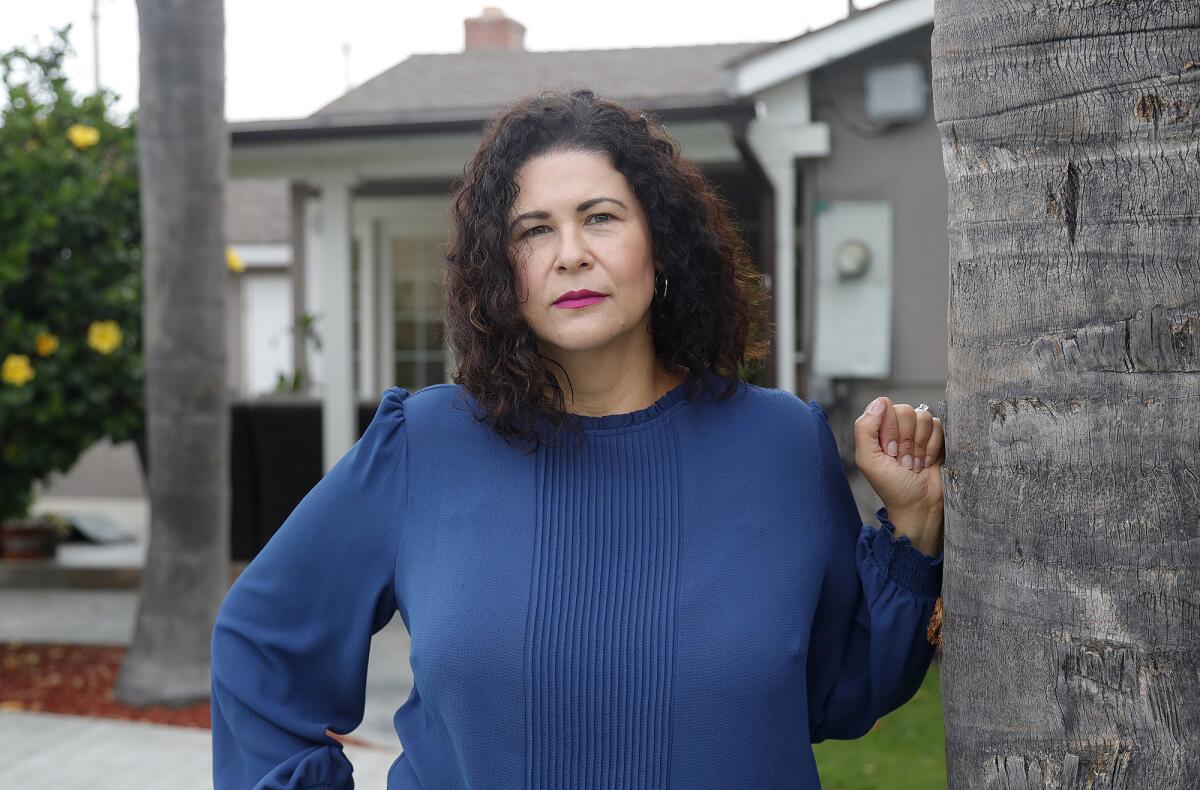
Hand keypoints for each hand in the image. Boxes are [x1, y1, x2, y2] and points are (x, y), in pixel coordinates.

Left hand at [853, 396, 944, 526]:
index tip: (889, 452)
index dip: (890, 430)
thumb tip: (881, 401)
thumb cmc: (892, 487)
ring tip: (914, 463)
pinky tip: (927, 463)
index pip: (886, 408)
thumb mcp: (868, 460)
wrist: (919, 506)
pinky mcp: (937, 438)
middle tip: (903, 461)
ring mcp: (918, 432)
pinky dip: (933, 447)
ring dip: (919, 446)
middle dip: (906, 441)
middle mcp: (898, 427)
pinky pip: (939, 426)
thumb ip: (865, 428)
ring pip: (924, 417)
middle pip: (906, 410)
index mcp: (878, 429)